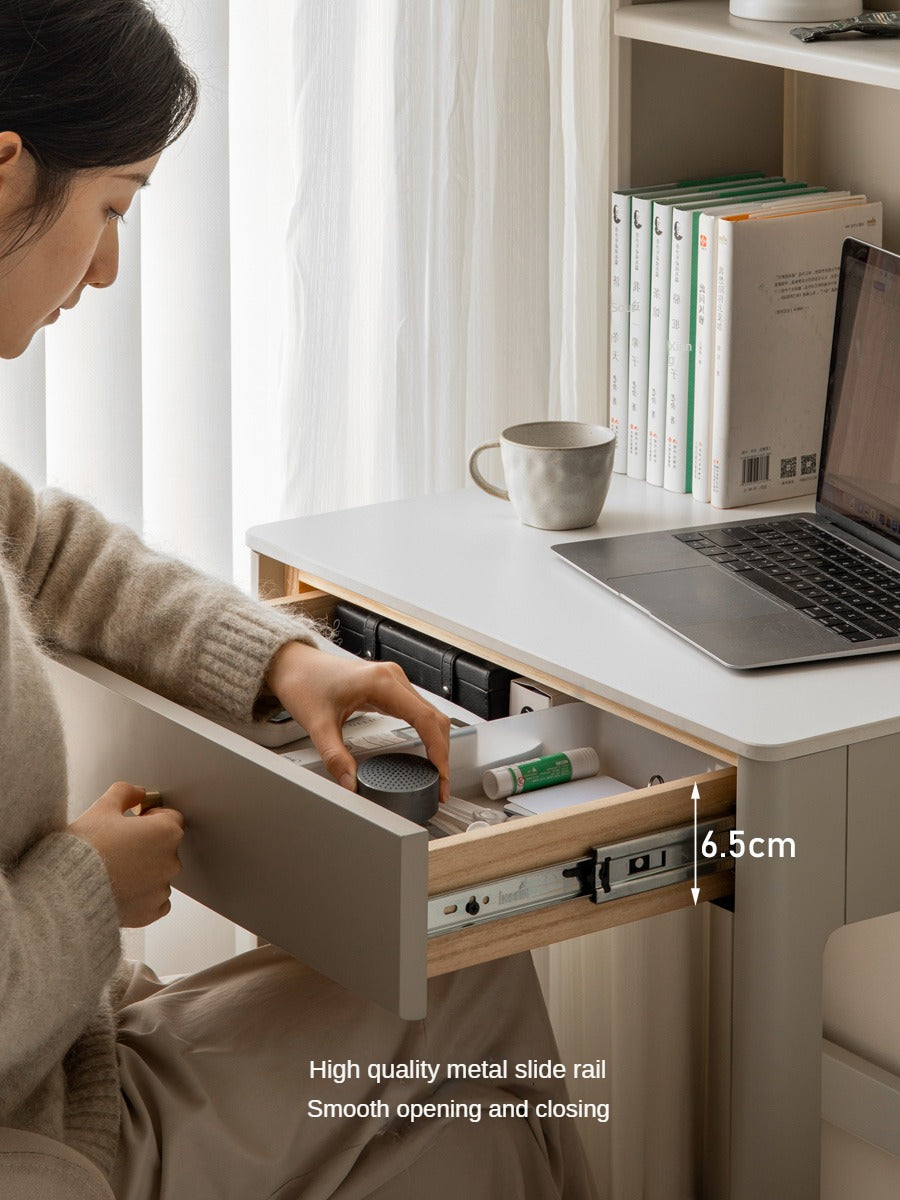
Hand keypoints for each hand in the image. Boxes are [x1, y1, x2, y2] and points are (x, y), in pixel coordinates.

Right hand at [68, 782, 183, 927]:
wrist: (64, 890)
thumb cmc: (83, 849)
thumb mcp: (102, 808)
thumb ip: (126, 792)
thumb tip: (138, 792)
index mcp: (166, 832)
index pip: (171, 818)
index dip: (150, 817)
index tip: (133, 822)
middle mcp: (171, 861)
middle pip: (166, 847)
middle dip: (147, 844)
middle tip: (118, 846)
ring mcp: (161, 889)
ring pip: (159, 874)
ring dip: (145, 870)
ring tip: (114, 869)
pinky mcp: (150, 912)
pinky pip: (155, 900)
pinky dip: (142, 895)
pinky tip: (120, 889)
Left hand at [265, 642, 450, 802]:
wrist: (293, 664)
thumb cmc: (304, 683)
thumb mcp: (317, 724)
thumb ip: (334, 756)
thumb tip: (351, 783)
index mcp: (382, 682)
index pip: (425, 719)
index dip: (438, 750)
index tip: (440, 775)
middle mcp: (393, 678)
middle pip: (434, 717)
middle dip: (442, 752)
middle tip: (441, 784)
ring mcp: (393, 681)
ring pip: (430, 714)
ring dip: (437, 743)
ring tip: (435, 773)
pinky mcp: (390, 688)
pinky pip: (419, 712)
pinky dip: (426, 734)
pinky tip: (424, 753)